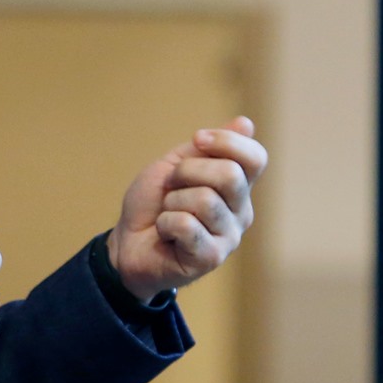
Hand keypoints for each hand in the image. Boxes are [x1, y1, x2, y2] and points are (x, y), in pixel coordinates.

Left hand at [108, 117, 265, 302]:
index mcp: (238, 186)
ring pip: (204, 200)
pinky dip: (165, 223)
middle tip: (171, 186)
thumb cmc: (153, 204)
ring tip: (167, 213)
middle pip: (230, 175)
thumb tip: (246, 123)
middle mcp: (241, 212)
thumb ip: (207, 148)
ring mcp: (229, 237)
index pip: (255, 157)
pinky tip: (166, 234)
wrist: (127, 243)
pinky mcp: (211, 258)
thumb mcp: (175, 165)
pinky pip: (187, 225)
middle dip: (188, 171)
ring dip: (172, 201)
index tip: (198, 139)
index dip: (227, 142)